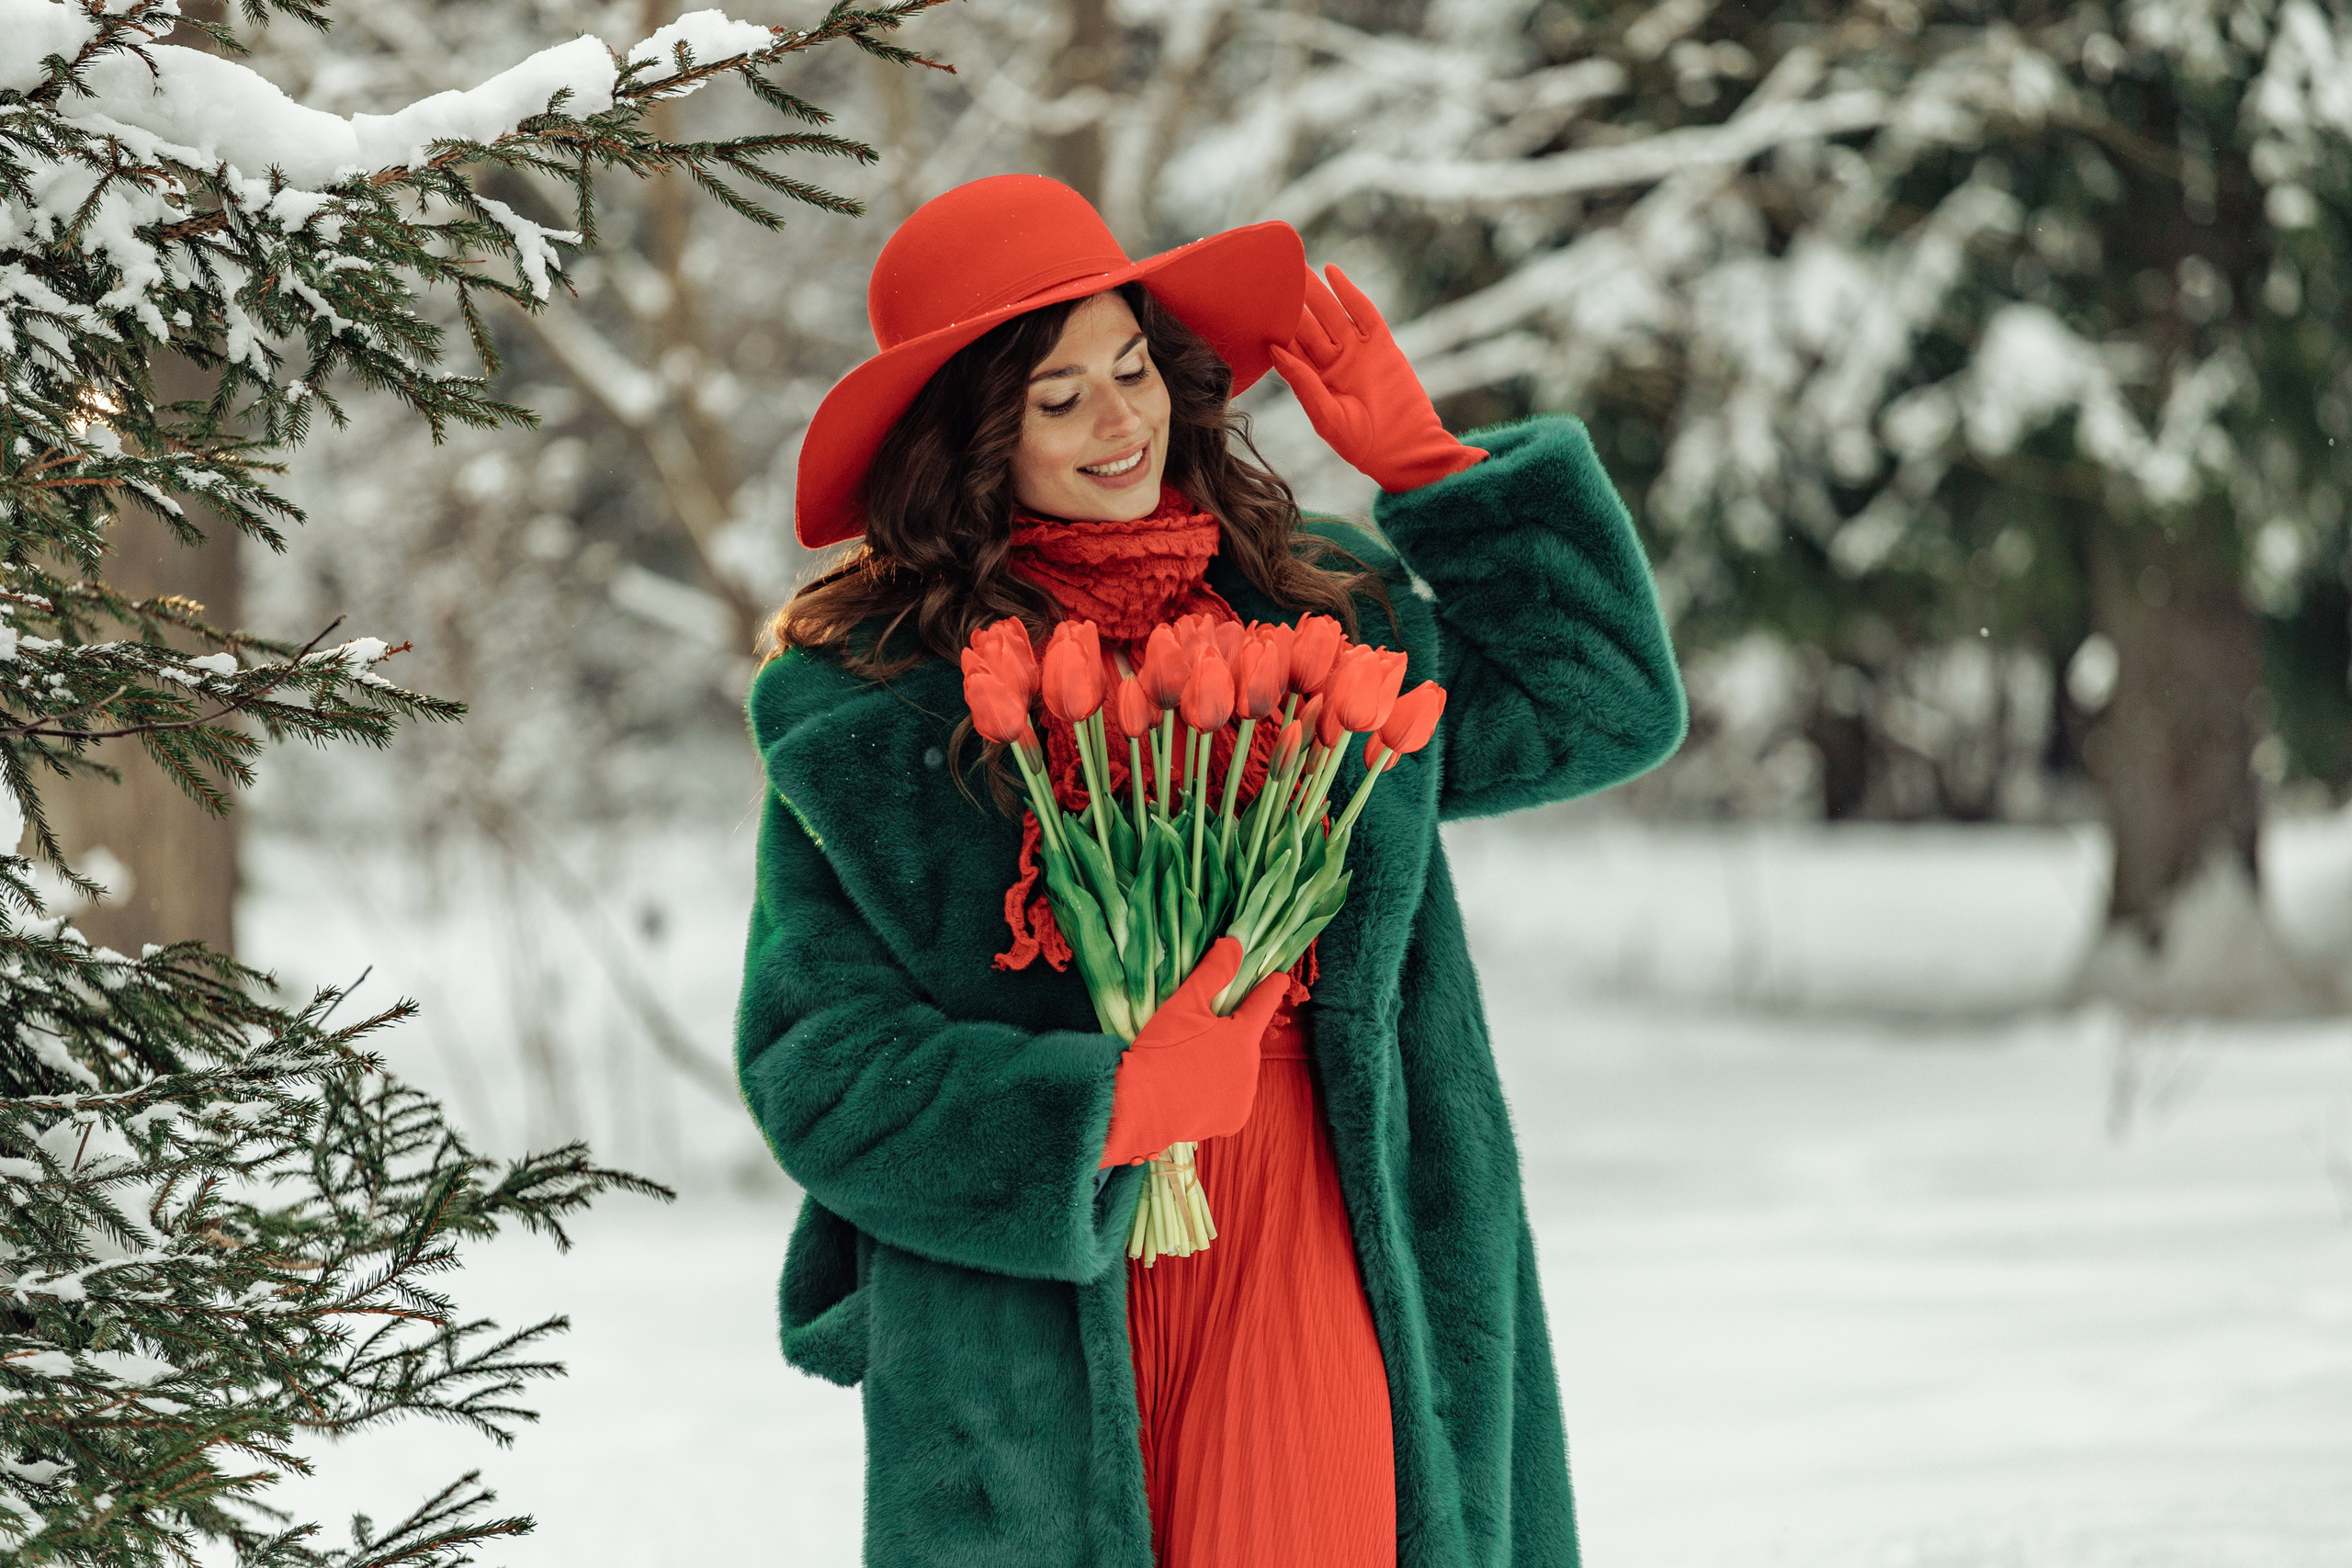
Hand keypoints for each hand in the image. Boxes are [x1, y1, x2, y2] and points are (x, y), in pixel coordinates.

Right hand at [1098, 937, 1288, 1167]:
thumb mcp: (1184, 1004)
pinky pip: (1230, 1098)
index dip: (1271, 988)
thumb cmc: (1160, 1050)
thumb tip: (1235, 943)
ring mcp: (1244, 1097)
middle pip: (1244, 1042)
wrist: (1137, 1107)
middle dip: (1228, 1036)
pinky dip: (1217, 1093)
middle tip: (1196, 1037)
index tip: (1280, 978)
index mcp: (1243, 1037)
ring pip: (1237, 1070)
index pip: (1263, 1003)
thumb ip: (1213, 972)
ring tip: (1188, 1067)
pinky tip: (1192, 1090)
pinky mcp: (1233, 1120)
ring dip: (1222, 1066)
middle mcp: (1251, 1068)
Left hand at [1268, 263, 1486, 494]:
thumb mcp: (1325, 415)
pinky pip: (1363, 312)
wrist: (1404, 448)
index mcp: (1315, 381)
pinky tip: (1332, 272)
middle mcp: (1333, 363)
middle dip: (1291, 302)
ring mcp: (1357, 351)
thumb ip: (1301, 381)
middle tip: (1269, 274)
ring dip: (1315, 291)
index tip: (1253, 304)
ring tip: (1296, 265)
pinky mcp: (1381, 344)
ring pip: (1331, 313)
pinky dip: (1348, 292)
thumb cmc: (1361, 443)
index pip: (1290, 348)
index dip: (1273, 326)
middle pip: (1307, 325)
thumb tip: (1273, 348)